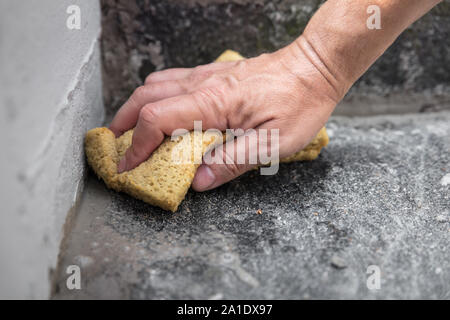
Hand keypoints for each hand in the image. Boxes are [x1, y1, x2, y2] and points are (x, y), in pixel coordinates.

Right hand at [109, 38, 346, 190]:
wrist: (315, 67)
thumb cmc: (300, 102)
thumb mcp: (274, 143)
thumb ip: (233, 162)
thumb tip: (199, 180)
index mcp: (213, 102)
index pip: (156, 120)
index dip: (137, 146)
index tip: (127, 167)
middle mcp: (203, 84)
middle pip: (145, 96)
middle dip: (124, 123)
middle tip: (117, 147)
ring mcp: (207, 75)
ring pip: (155, 84)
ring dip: (136, 106)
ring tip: (132, 130)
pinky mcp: (214, 73)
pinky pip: (173, 79)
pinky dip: (156, 96)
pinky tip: (163, 110)